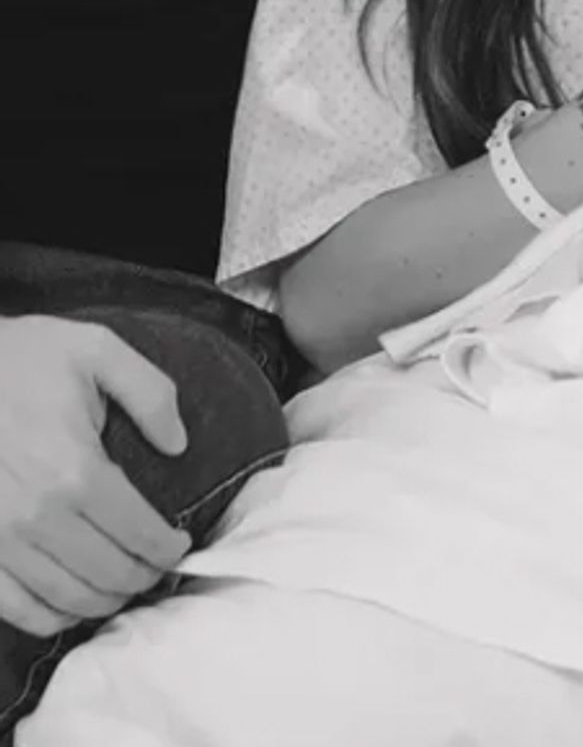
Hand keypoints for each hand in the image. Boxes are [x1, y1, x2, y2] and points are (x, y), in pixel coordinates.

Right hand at [0, 316, 191, 636]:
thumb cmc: (22, 357)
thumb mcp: (95, 349)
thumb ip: (150, 392)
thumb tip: (179, 445)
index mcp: (74, 467)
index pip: (139, 533)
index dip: (168, 549)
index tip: (180, 545)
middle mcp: (37, 514)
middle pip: (108, 575)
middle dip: (144, 578)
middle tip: (157, 568)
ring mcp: (0, 538)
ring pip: (67, 600)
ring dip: (104, 603)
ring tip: (123, 586)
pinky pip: (16, 608)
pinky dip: (51, 618)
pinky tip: (71, 604)